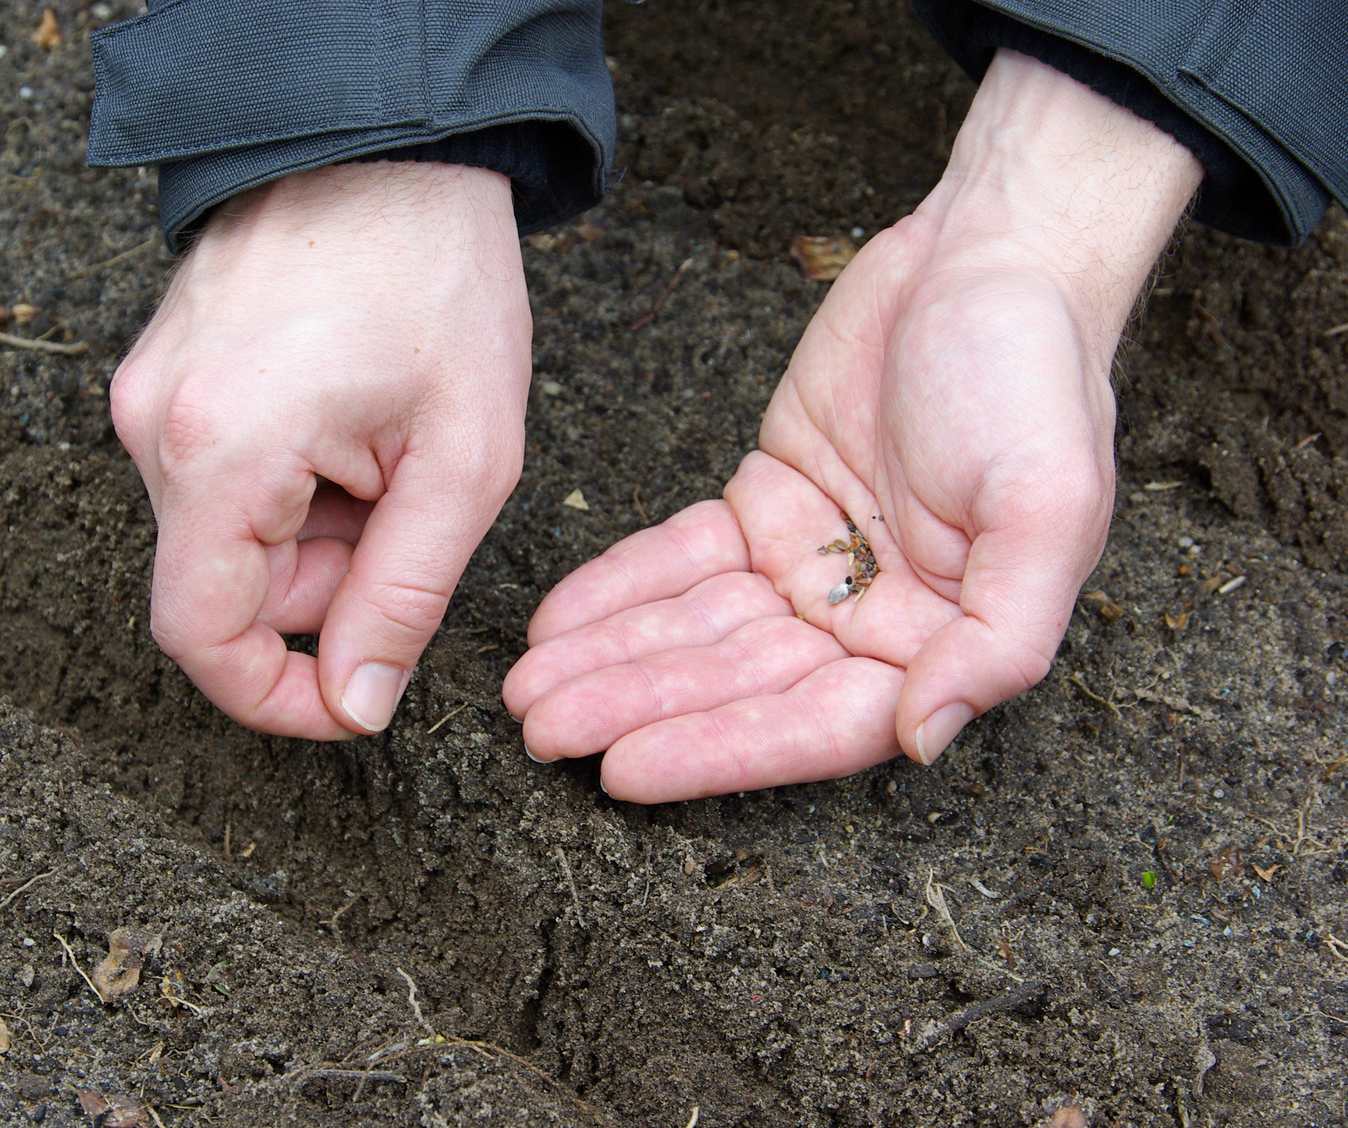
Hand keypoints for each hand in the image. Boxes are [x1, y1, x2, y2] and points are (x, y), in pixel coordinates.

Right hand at [111, 162, 529, 737]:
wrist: (390, 142)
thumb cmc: (437, 278)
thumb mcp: (461, 459)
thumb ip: (403, 597)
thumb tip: (354, 702)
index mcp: (218, 451)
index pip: (200, 638)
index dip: (272, 697)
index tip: (346, 701)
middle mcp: (153, 426)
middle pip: (224, 584)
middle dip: (325, 586)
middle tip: (408, 515)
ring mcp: (148, 393)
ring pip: (228, 532)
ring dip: (317, 530)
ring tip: (386, 450)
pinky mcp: (163, 372)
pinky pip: (221, 476)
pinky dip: (293, 483)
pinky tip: (350, 420)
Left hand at [504, 50, 1202, 800]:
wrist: (988, 255)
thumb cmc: (1036, 376)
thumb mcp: (1048, 508)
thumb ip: (998, 637)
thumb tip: (923, 735)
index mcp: (939, 640)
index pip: (814, 724)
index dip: (720, 750)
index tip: (625, 767)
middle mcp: (868, 619)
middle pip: (735, 684)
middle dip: (635, 705)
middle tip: (541, 729)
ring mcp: (810, 561)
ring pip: (694, 628)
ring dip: (610, 657)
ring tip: (525, 688)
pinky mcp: (764, 501)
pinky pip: (679, 556)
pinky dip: (618, 587)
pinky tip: (557, 621)